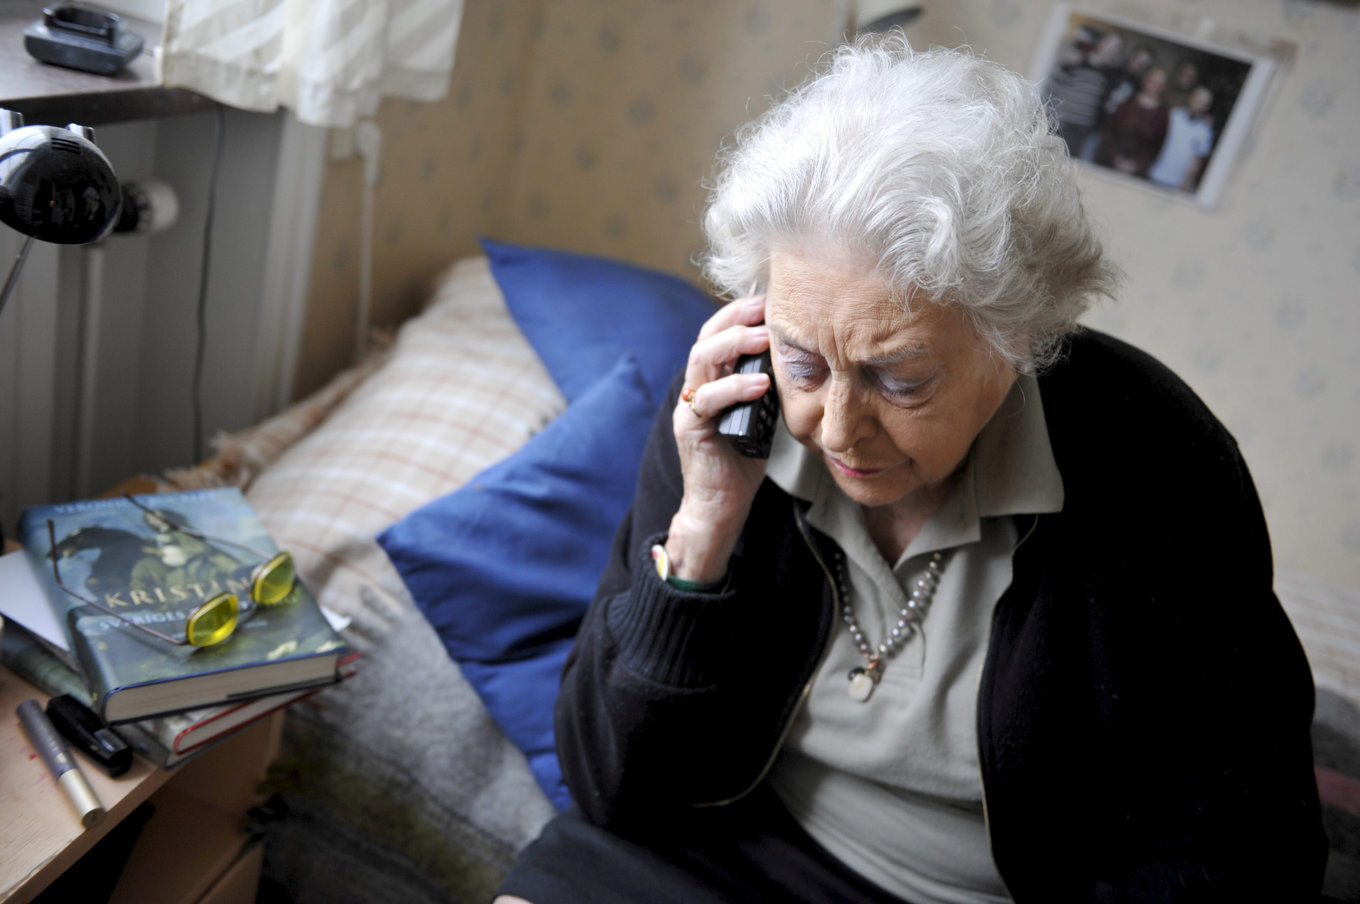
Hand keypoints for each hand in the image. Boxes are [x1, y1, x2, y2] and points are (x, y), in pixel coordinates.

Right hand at [665, 293, 771, 583]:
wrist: (721, 504)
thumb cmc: (743, 458)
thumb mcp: (761, 412)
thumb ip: (767, 384)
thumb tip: (801, 357)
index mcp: (712, 379)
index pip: (719, 333)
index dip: (740, 312)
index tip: (769, 298)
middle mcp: (696, 386)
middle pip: (707, 337)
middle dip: (735, 316)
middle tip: (766, 307)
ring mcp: (690, 406)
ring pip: (701, 360)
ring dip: (734, 343)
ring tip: (764, 337)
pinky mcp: (690, 428)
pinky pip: (708, 400)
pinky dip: (734, 388)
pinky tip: (759, 384)